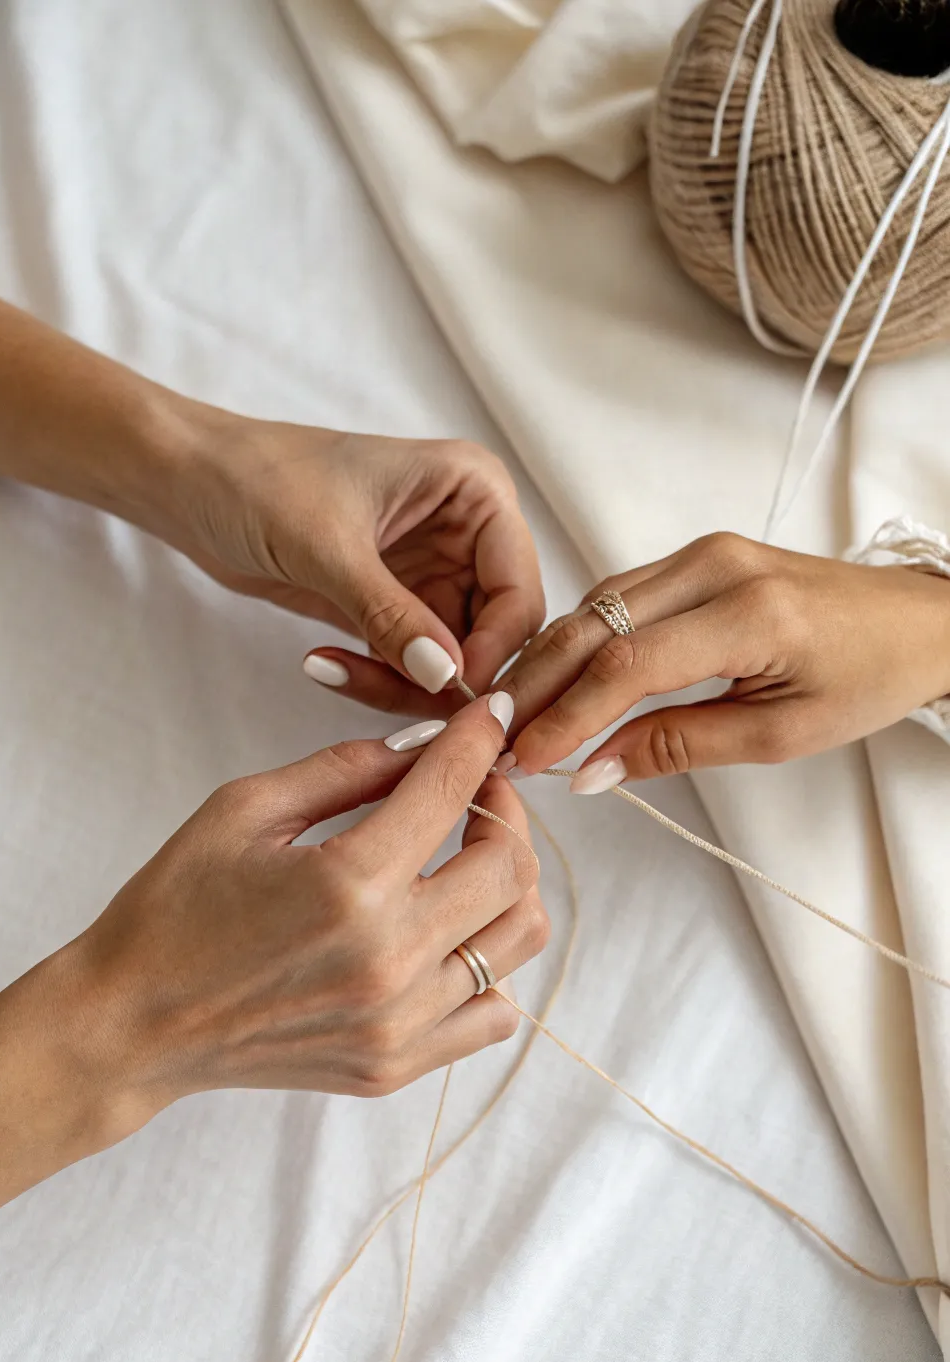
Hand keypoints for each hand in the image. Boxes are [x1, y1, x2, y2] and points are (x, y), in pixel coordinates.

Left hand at [0, 258, 542, 712]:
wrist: (187, 483)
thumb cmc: (257, 480)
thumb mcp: (328, 549)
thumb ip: (392, 616)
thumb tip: (449, 679)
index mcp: (475, 491)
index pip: (520, 590)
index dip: (496, 649)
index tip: (450, 692)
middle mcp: (468, 531)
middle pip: (497, 634)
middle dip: (448, 676)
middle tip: (394, 701)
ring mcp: (434, 572)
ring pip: (455, 660)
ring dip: (404, 684)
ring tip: (337, 670)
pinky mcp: (397, 605)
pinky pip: (412, 665)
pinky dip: (378, 680)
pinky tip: (324, 664)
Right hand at [76, 694, 545, 1115]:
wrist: (131, 1023)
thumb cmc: (175, 907)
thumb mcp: (244, 809)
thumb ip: (345, 769)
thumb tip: (424, 746)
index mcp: (348, 884)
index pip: (451, 790)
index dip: (478, 740)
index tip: (491, 716)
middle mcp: (389, 958)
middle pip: (510, 867)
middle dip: (504, 809)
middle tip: (476, 790)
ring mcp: (398, 1022)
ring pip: (517, 937)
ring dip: (508, 884)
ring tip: (470, 859)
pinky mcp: (395, 1066)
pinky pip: (494, 1014)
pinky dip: (490, 967)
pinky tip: (450, 936)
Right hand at [500, 532, 949, 787]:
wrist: (916, 619)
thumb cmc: (865, 677)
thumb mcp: (781, 733)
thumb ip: (680, 745)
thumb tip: (593, 770)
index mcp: (748, 611)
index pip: (627, 664)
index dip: (568, 715)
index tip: (528, 759)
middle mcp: (716, 565)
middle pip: (594, 624)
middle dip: (535, 686)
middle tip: (493, 738)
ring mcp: (703, 552)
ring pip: (595, 604)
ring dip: (546, 661)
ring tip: (509, 717)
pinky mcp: (696, 556)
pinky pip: (617, 595)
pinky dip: (577, 639)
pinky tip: (550, 678)